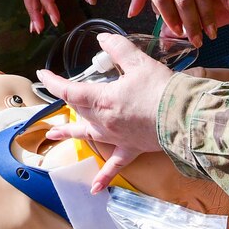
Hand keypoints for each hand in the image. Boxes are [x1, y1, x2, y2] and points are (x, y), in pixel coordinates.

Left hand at [36, 34, 172, 193]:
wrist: (185, 116)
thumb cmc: (162, 89)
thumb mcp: (138, 62)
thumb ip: (118, 49)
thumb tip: (103, 39)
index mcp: (102, 100)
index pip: (69, 90)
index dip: (53, 82)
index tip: (42, 74)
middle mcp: (103, 121)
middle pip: (78, 109)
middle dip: (67, 99)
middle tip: (60, 91)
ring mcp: (115, 137)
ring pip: (86, 134)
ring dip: (69, 133)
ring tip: (53, 135)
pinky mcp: (130, 148)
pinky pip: (114, 165)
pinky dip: (103, 176)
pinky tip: (94, 189)